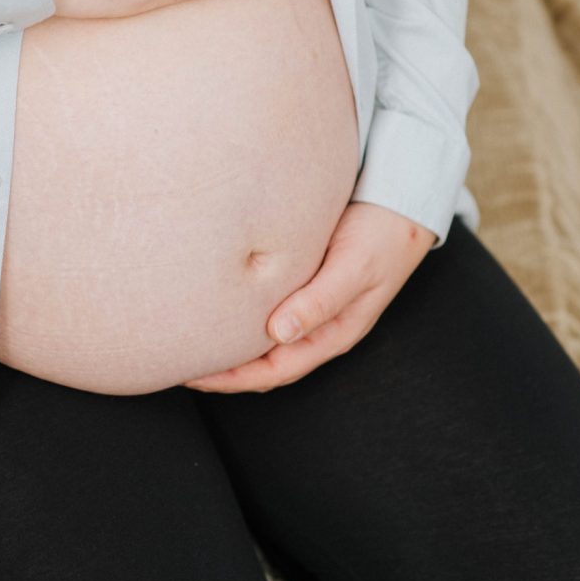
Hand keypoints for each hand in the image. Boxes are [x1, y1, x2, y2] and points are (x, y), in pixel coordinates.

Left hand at [181, 202, 436, 392]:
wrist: (403, 201)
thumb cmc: (383, 236)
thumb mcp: (354, 268)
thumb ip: (320, 301)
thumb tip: (278, 334)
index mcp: (332, 334)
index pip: (272, 371)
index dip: (231, 379)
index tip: (193, 376)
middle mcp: (317, 326)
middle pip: (261, 362)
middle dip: (221, 368)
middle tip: (176, 361)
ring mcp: (309, 306)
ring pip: (260, 338)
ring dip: (228, 343)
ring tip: (188, 337)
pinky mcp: (302, 282)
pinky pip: (264, 308)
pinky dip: (238, 314)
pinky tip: (215, 302)